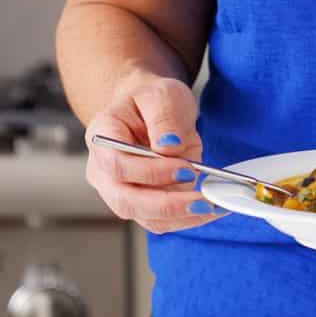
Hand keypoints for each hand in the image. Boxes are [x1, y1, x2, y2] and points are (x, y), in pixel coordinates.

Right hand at [84, 70, 224, 232]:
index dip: (151, 172)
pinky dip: (187, 219)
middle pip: (126, 201)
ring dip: (181, 216)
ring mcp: (119, 192)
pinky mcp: (141, 205)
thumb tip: (169, 147)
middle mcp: (103, 170)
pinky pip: (161, 221)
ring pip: (145, 218)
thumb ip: (164, 117)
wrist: (149, 112)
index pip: (118, 165)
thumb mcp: (162, 94)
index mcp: (102, 137)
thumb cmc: (151, 101)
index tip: (185, 168)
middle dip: (167, 205)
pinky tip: (210, 208)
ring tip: (213, 205)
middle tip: (202, 199)